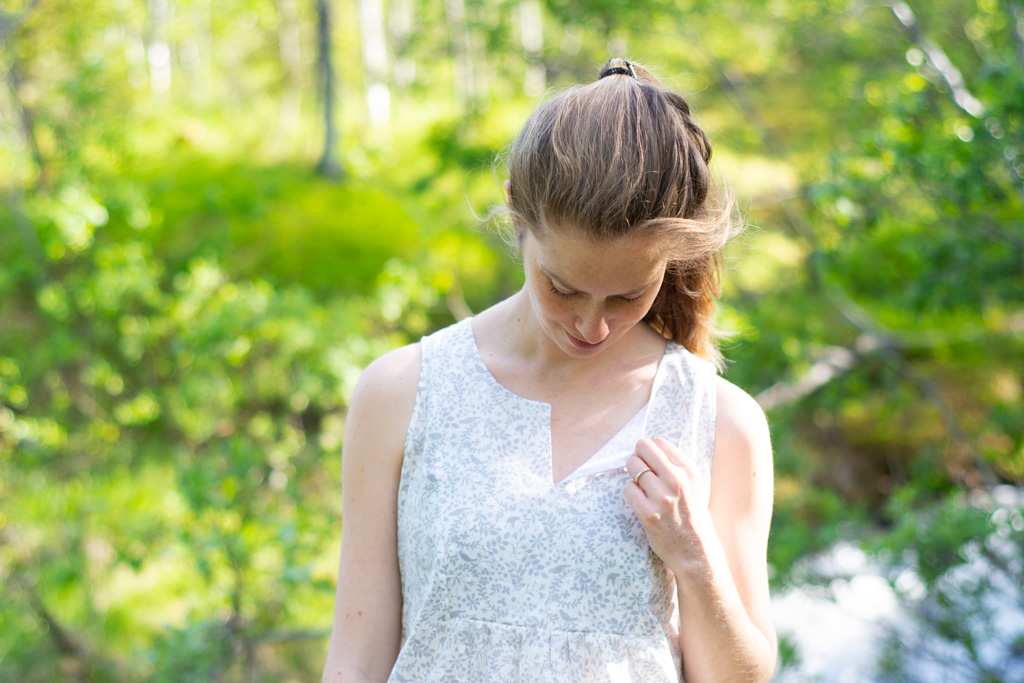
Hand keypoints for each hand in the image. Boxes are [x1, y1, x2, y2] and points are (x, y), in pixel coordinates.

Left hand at [624, 437, 714, 572]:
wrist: (696, 552)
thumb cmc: (692, 516)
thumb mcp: (694, 486)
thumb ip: (676, 466)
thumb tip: (649, 446)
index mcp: (689, 471)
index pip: (659, 442)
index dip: (650, 450)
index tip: (650, 461)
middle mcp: (677, 481)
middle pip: (642, 447)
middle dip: (638, 456)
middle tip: (640, 470)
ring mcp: (662, 498)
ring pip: (632, 465)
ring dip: (632, 474)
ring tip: (641, 486)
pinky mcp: (648, 514)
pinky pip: (628, 488)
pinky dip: (630, 491)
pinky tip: (640, 500)